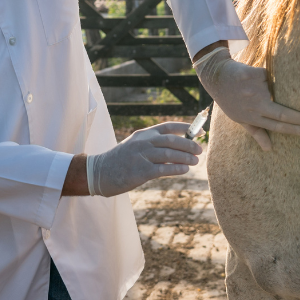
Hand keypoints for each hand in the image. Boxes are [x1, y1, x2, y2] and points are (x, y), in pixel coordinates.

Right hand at [86, 122, 201, 196]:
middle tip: (200, 149)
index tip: (200, 132)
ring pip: (169, 154)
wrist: (99, 172)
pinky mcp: (140, 171)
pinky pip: (163, 169)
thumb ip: (154, 144)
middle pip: (172, 140)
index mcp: (143, 134)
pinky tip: (185, 170)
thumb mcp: (135, 145)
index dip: (186, 128)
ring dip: (185, 157)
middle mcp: (143, 142)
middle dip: (189, 144)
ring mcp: (141, 156)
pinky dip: (176, 169)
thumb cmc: (121, 161)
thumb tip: (179, 147)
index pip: (168, 127)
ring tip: (196, 161)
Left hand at [195, 47, 299, 150]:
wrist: (217, 77)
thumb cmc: (229, 100)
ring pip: (278, 91)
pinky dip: (271, 77)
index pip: (278, 126)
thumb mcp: (239, 119)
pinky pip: (271, 76)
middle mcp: (254, 105)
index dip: (296, 130)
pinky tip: (264, 76)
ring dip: (280, 90)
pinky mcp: (256, 74)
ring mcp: (255, 89)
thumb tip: (269, 149)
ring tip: (278, 90)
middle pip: (283, 113)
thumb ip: (255, 132)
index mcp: (252, 117)